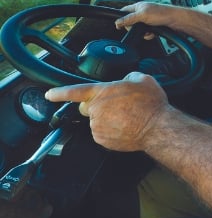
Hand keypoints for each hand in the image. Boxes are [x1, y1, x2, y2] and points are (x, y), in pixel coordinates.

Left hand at [45, 72, 167, 151]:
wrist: (157, 127)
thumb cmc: (151, 104)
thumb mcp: (143, 79)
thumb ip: (128, 77)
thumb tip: (126, 81)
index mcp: (102, 92)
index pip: (75, 91)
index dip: (59, 92)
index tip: (50, 94)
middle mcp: (96, 110)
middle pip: (87, 107)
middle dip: (96, 105)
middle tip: (115, 105)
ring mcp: (98, 127)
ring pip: (96, 121)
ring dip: (106, 118)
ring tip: (126, 116)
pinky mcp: (103, 140)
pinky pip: (102, 133)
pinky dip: (111, 130)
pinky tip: (125, 126)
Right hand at [115, 2, 173, 38]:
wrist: (175, 20)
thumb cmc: (161, 13)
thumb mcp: (142, 15)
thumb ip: (129, 18)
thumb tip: (118, 22)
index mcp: (138, 7)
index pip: (124, 11)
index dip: (121, 18)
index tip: (119, 25)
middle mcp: (142, 13)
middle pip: (131, 23)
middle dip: (134, 28)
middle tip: (138, 28)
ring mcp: (148, 20)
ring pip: (138, 30)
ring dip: (142, 33)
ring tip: (147, 31)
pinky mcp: (153, 26)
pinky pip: (146, 33)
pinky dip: (148, 35)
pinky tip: (152, 33)